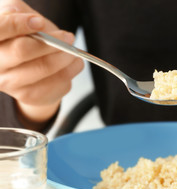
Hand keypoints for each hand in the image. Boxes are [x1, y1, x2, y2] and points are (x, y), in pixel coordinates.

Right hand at [0, 0, 83, 129]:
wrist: (31, 68)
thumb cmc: (25, 39)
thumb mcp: (18, 19)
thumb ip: (18, 12)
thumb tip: (30, 19)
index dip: (18, 24)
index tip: (39, 21)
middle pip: (22, 50)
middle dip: (50, 41)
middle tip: (68, 37)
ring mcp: (11, 83)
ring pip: (44, 67)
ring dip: (65, 56)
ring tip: (73, 50)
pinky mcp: (30, 96)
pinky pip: (57, 81)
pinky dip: (71, 69)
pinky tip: (74, 62)